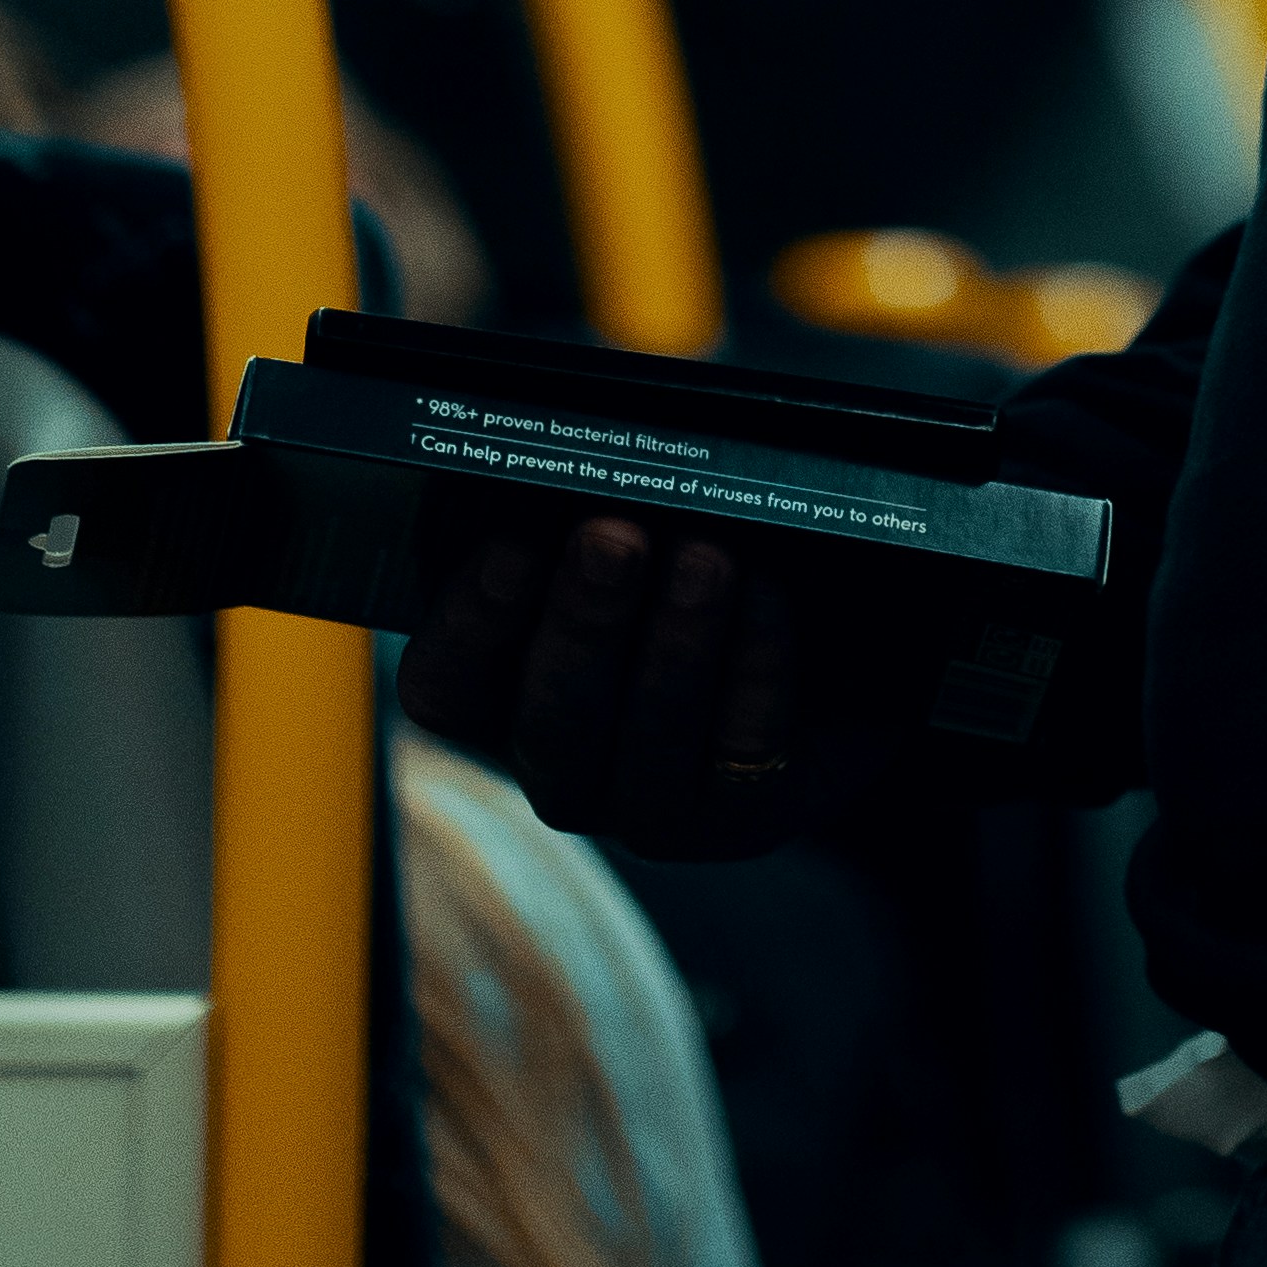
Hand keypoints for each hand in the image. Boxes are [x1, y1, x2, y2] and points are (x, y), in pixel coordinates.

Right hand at [394, 509, 818, 859]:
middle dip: (584, 622)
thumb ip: (584, 506)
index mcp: (501, 695)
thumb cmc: (690, 556)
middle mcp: (563, 767)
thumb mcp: (631, 528)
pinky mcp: (739, 815)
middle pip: (553, 718)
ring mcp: (648, 806)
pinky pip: (744, 749)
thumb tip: (579, 451)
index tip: (511, 541)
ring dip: (676, 643)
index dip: (470, 621)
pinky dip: (756, 664)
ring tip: (706, 555)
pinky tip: (770, 593)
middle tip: (614, 535)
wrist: (821, 648)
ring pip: (649, 741)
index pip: (446, 685)